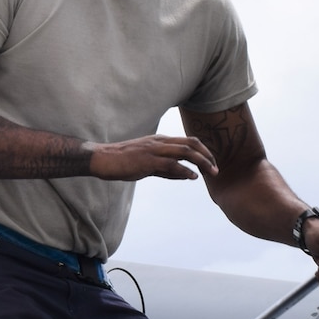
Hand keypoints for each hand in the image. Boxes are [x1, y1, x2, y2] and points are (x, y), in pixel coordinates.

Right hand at [87, 135, 219, 181]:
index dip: (203, 151)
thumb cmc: (123, 162)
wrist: (102, 159)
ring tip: (211, 172)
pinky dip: (184, 170)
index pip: (188, 141)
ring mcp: (154, 150)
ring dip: (202, 162)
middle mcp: (159, 142)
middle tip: (216, 169)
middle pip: (191, 143)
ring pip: (185, 151)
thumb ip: (167, 169)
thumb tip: (187, 175)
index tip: (212, 163)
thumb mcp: (148, 165)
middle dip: (207, 155)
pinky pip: (171, 164)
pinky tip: (192, 176)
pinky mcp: (147, 160)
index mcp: (160, 141)